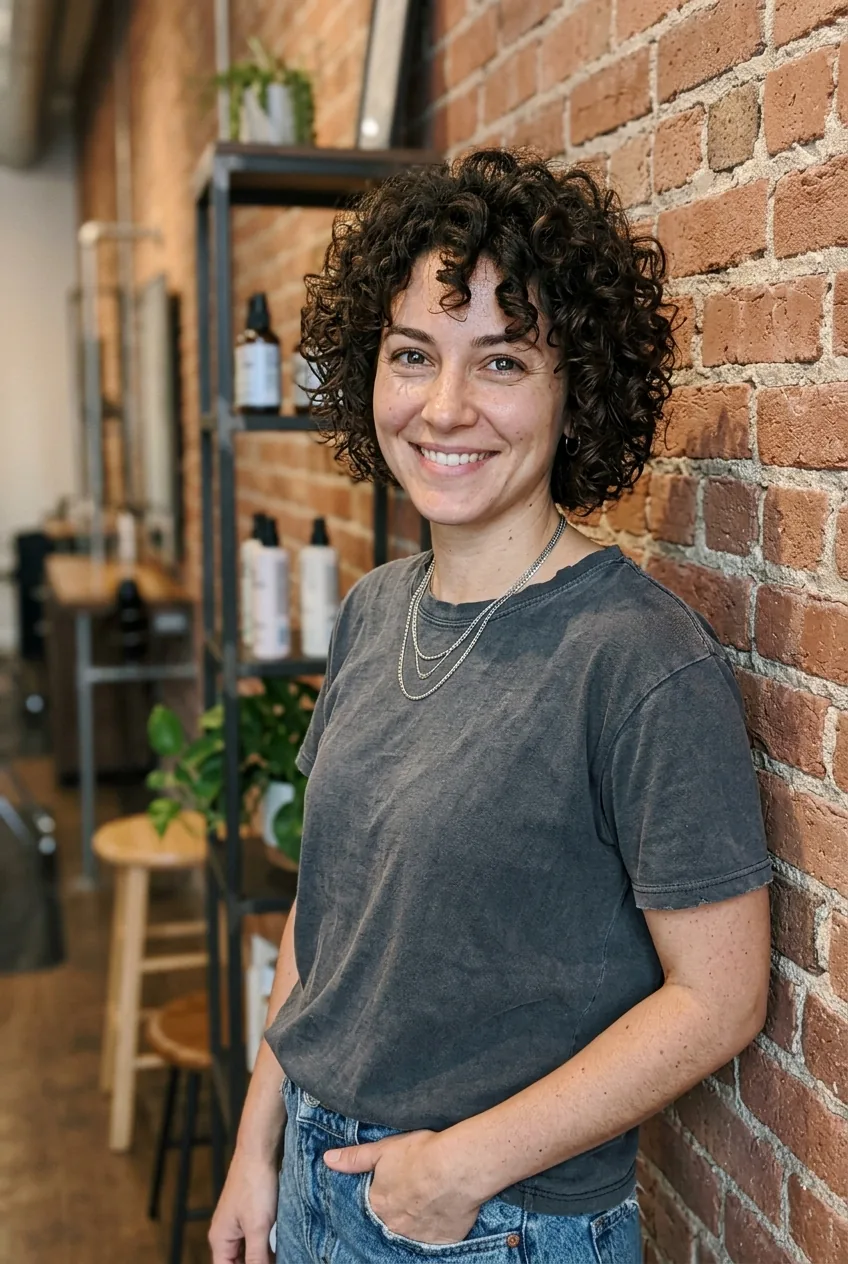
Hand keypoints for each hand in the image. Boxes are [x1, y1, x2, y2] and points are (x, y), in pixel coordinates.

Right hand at [208, 1149, 277, 1263]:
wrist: (259, 1150)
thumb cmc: (254, 1184)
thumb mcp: (258, 1227)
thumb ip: (257, 1257)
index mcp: (220, 1240)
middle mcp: (225, 1234)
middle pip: (237, 1263)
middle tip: (277, 1261)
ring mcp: (238, 1224)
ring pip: (248, 1253)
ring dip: (262, 1259)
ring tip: (281, 1257)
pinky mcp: (251, 1215)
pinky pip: (256, 1240)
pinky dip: (266, 1247)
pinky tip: (281, 1249)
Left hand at [323, 1129, 481, 1244]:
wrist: (457, 1167)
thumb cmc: (420, 1155)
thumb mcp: (383, 1150)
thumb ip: (354, 1158)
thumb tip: (328, 1159)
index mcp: (377, 1205)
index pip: (371, 1207)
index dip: (379, 1199)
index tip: (389, 1191)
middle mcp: (394, 1226)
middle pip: (390, 1222)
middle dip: (395, 1213)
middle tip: (408, 1197)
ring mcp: (417, 1237)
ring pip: (411, 1232)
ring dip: (414, 1221)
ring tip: (425, 1204)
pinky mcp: (442, 1242)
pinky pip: (434, 1240)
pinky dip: (435, 1229)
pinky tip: (441, 1213)